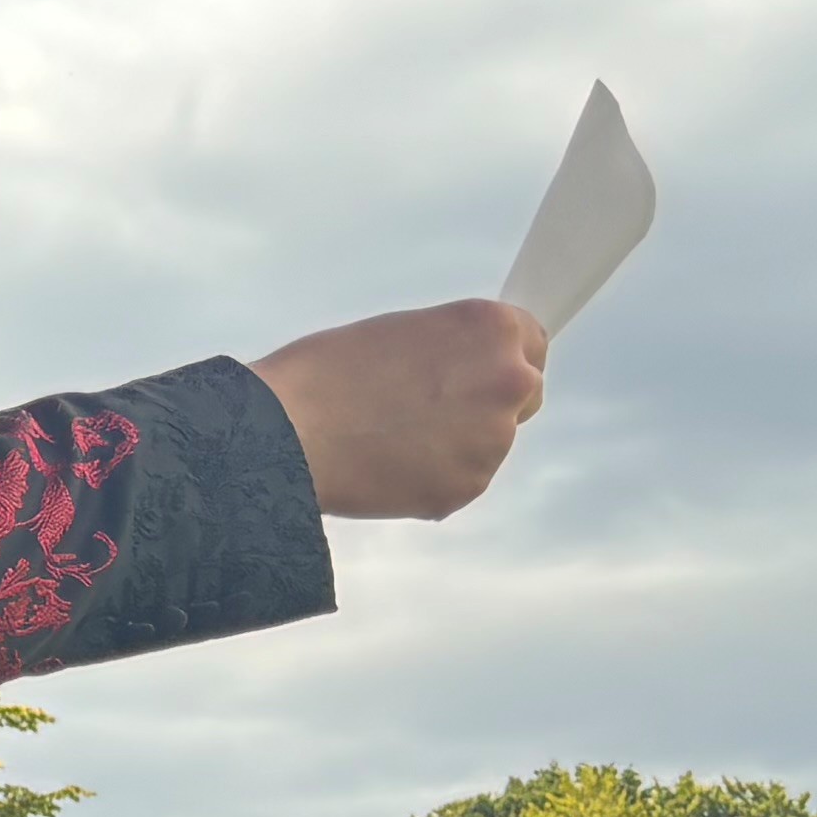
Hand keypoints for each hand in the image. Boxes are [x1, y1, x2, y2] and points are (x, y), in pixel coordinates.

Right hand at [252, 300, 546, 517]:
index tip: (475, 370)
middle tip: (428, 409)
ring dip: (456, 443)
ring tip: (390, 440)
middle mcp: (507, 380)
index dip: (498, 356)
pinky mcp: (468, 487)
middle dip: (487, 401)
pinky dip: (432, 477)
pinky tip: (386, 466)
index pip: (532, 341)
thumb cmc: (323, 372)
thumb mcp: (397, 332)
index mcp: (490, 329)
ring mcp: (493, 440)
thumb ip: (448, 349)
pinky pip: (460, 480)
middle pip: (523, 394)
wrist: (284, 434)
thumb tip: (461, 376)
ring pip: (489, 442)